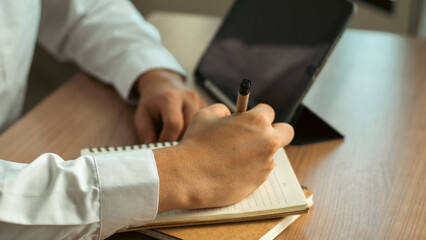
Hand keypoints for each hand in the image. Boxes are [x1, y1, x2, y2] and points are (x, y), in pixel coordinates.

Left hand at [135, 69, 206, 142]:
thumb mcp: (142, 116)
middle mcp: (189, 97)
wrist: (163, 84)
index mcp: (170, 98)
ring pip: (199, 129)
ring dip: (188, 138)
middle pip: (189, 128)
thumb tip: (153, 148)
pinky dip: (195, 133)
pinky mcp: (206, 106)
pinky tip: (185, 132)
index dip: (167, 139)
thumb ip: (146, 132)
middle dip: (178, 141)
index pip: (174, 124)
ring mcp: (200, 101)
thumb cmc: (151, 103)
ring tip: (176, 138)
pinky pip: (204, 126)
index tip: (160, 147)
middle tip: (169, 146)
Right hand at [154, 103, 293, 211]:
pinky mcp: (260, 181)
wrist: (188, 175)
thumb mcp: (205, 115)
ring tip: (233, 157)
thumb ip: (223, 110)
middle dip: (276, 131)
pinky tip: (231, 170)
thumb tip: (229, 114)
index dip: (258, 114)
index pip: (269, 111)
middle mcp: (267, 140)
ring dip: (258, 153)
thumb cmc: (195, 144)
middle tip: (260, 135)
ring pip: (270, 154)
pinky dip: (250, 170)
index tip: (251, 119)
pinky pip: (260, 171)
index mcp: (256, 120)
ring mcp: (265, 163)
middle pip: (287, 131)